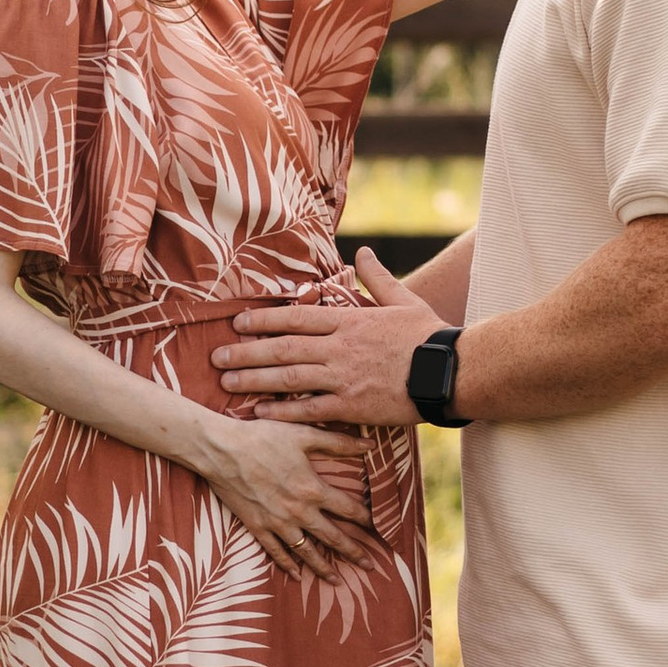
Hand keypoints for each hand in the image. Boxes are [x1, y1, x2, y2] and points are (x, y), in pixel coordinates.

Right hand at [198, 412, 376, 579]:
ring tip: (338, 581)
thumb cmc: (262, 437)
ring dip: (324, 567)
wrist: (221, 450)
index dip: (366, 519)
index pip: (348, 509)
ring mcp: (277, 523)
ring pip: (306, 551)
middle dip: (354, 552)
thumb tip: (369, 445)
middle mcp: (298, 512)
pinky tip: (297, 575)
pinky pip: (276, 552)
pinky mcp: (257, 527)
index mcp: (312, 489)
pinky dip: (288, 565)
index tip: (378, 528)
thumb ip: (338, 442)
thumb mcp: (303, 434)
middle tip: (370, 566)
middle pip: (333, 537)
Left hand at [213, 248, 445, 430]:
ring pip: (289, 377)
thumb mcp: (403, 299)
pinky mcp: (351, 407)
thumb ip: (377, 278)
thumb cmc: (428, 336)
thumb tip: (363, 252)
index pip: (295, 318)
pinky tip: (260, 413)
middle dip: (246, 352)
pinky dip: (282, 412)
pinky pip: (309, 410)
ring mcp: (343, 378)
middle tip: (217, 357)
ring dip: (254, 380)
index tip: (238, 322)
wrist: (450, 372)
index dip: (263, 320)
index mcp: (349, 321)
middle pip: (282, 348)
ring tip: (227, 382)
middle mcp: (339, 348)